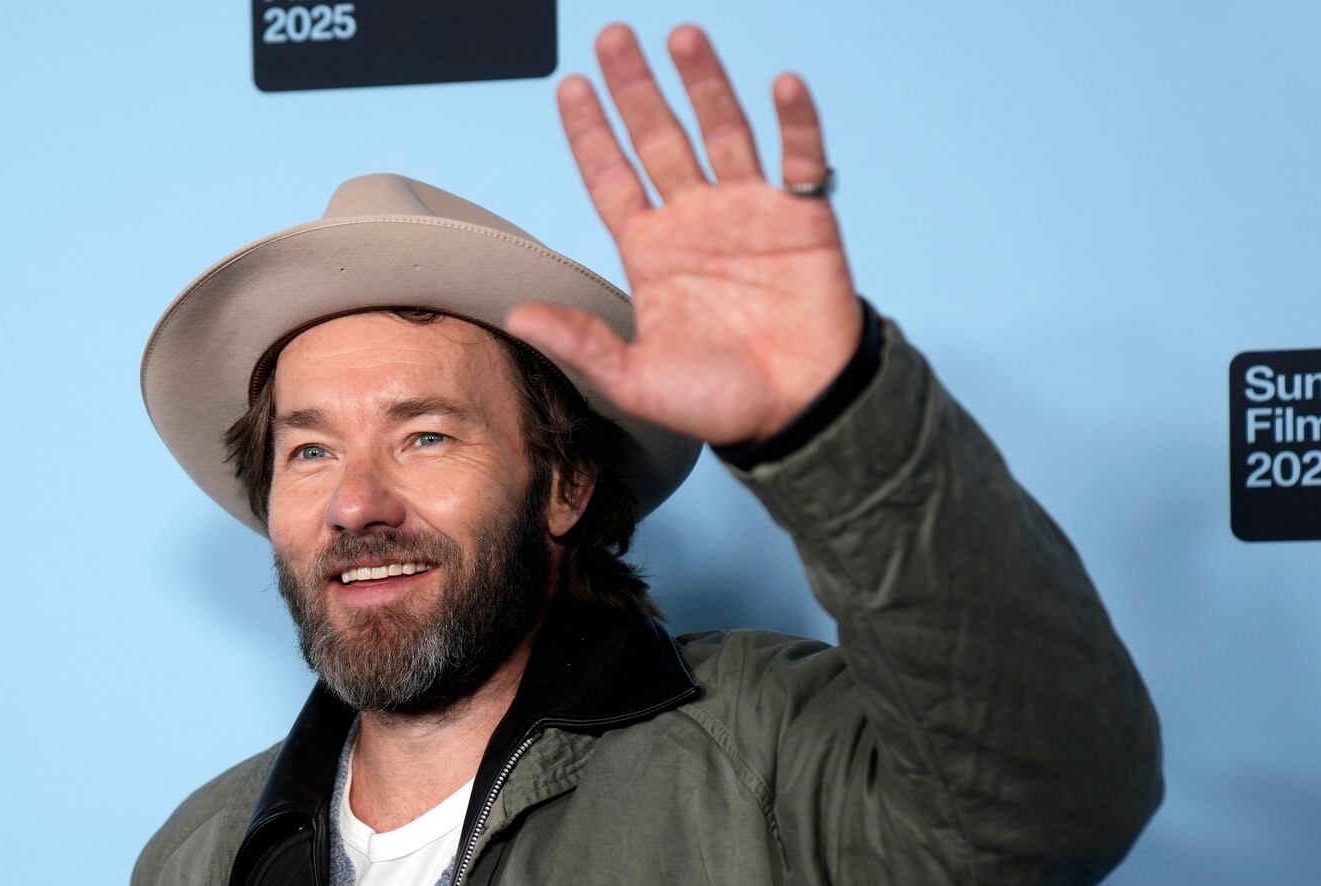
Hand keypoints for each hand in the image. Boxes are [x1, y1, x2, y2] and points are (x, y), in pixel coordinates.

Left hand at [506, 24, 863, 446]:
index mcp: (651, 252)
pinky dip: (794, 122)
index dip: (590, 132)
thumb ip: (581, 345)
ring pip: (722, 131)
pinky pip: (800, 158)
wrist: (798, 413)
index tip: (569, 86)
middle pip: (659, 137)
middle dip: (636, 87)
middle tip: (612, 38)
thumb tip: (517, 317)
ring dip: (704, 84)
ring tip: (683, 37)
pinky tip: (780, 86)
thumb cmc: (721, 403)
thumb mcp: (637, 381)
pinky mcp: (803, 218)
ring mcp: (749, 212)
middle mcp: (694, 221)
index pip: (612, 177)